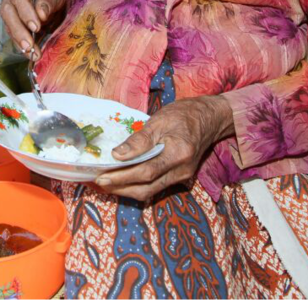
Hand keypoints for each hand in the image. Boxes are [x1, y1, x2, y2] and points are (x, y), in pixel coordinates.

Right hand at [0, 0, 66, 58]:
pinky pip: (11, 31)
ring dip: (19, 39)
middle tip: (30, 45)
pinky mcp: (8, 17)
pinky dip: (20, 43)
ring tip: (31, 52)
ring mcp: (6, 3)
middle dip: (18, 29)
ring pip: (7, 22)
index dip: (25, 11)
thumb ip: (49, 1)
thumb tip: (41, 14)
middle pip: (7, 10)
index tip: (36, 26)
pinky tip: (29, 52)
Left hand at [94, 96, 233, 201]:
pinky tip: (122, 180)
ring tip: (106, 183)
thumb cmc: (184, 115)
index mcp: (178, 153)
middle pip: (146, 188)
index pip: (146, 172)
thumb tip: (117, 155)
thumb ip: (139, 140)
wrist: (209, 118)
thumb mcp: (160, 120)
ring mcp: (182, 177)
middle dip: (120, 188)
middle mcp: (182, 170)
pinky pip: (155, 187)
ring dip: (126, 190)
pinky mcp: (179, 178)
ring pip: (150, 192)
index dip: (122, 177)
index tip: (101, 176)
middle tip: (98, 182)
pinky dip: (137, 186)